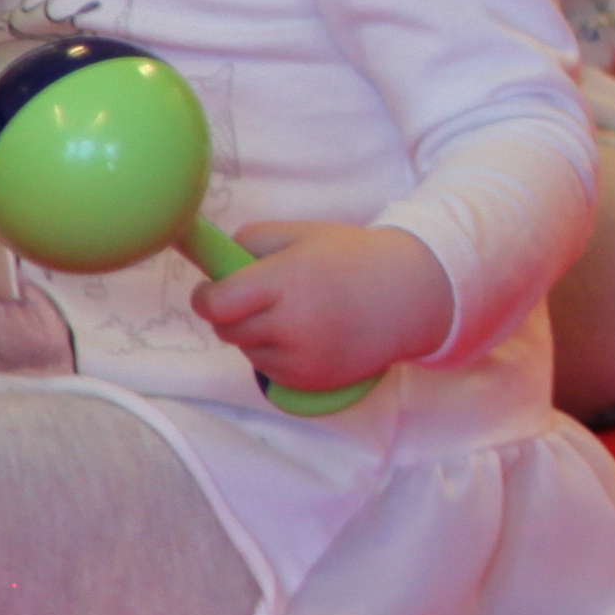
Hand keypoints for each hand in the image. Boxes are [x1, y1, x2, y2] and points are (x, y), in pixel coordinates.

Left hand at [198, 220, 455, 390]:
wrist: (408, 296)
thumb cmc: (351, 259)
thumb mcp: (301, 234)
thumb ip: (248, 242)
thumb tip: (211, 266)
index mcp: (285, 280)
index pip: (216, 304)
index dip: (206, 296)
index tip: (212, 290)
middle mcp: (291, 323)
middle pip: (226, 329)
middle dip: (231, 313)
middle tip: (258, 298)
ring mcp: (300, 357)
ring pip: (247, 349)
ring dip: (256, 334)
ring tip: (293, 314)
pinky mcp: (308, 380)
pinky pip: (268, 368)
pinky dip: (276, 353)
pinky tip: (306, 335)